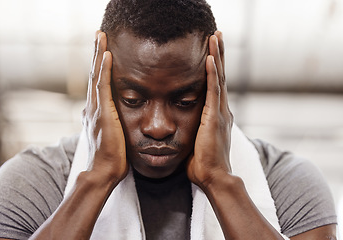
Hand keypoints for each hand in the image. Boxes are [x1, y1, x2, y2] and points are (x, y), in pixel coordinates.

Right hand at [82, 31, 127, 182]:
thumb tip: (111, 120)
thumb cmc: (111, 158)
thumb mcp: (110, 137)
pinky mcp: (103, 113)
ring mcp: (96, 109)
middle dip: (96, 54)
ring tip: (101, 36)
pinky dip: (104, 70)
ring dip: (99, 54)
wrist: (104, 172)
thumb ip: (109, 125)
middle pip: (93, 74)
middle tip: (99, 35)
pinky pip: (103, 86)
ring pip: (96, 75)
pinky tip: (107, 55)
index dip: (99, 66)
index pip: (97, 84)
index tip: (103, 51)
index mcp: (95, 112)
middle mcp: (92, 107)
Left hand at [187, 31, 233, 189]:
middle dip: (218, 54)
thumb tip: (184, 125)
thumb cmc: (203, 163)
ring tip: (215, 37)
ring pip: (218, 78)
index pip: (215, 84)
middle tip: (216, 35)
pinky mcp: (214, 117)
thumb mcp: (197, 141)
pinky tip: (209, 58)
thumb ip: (195, 128)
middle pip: (219, 76)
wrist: (213, 177)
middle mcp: (221, 110)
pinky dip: (212, 74)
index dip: (214, 66)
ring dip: (217, 56)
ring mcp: (219, 112)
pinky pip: (212, 91)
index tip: (211, 50)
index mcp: (216, 115)